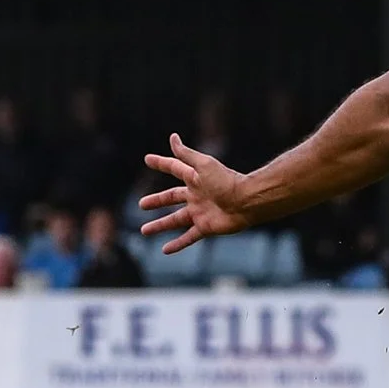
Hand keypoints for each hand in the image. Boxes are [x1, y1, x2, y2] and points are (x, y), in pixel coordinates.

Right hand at [138, 134, 252, 253]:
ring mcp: (200, 212)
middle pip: (171, 198)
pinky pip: (189, 237)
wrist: (247, 201)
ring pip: (175, 220)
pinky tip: (164, 250)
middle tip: (141, 204)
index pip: (174, 168)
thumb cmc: (227, 181)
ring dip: (160, 225)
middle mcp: (196, 195)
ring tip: (144, 231)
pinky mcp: (206, 227)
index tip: (147, 159)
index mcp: (195, 178)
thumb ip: (186, 154)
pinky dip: (177, 244)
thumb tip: (172, 137)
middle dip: (157, 200)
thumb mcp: (203, 165)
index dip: (161, 163)